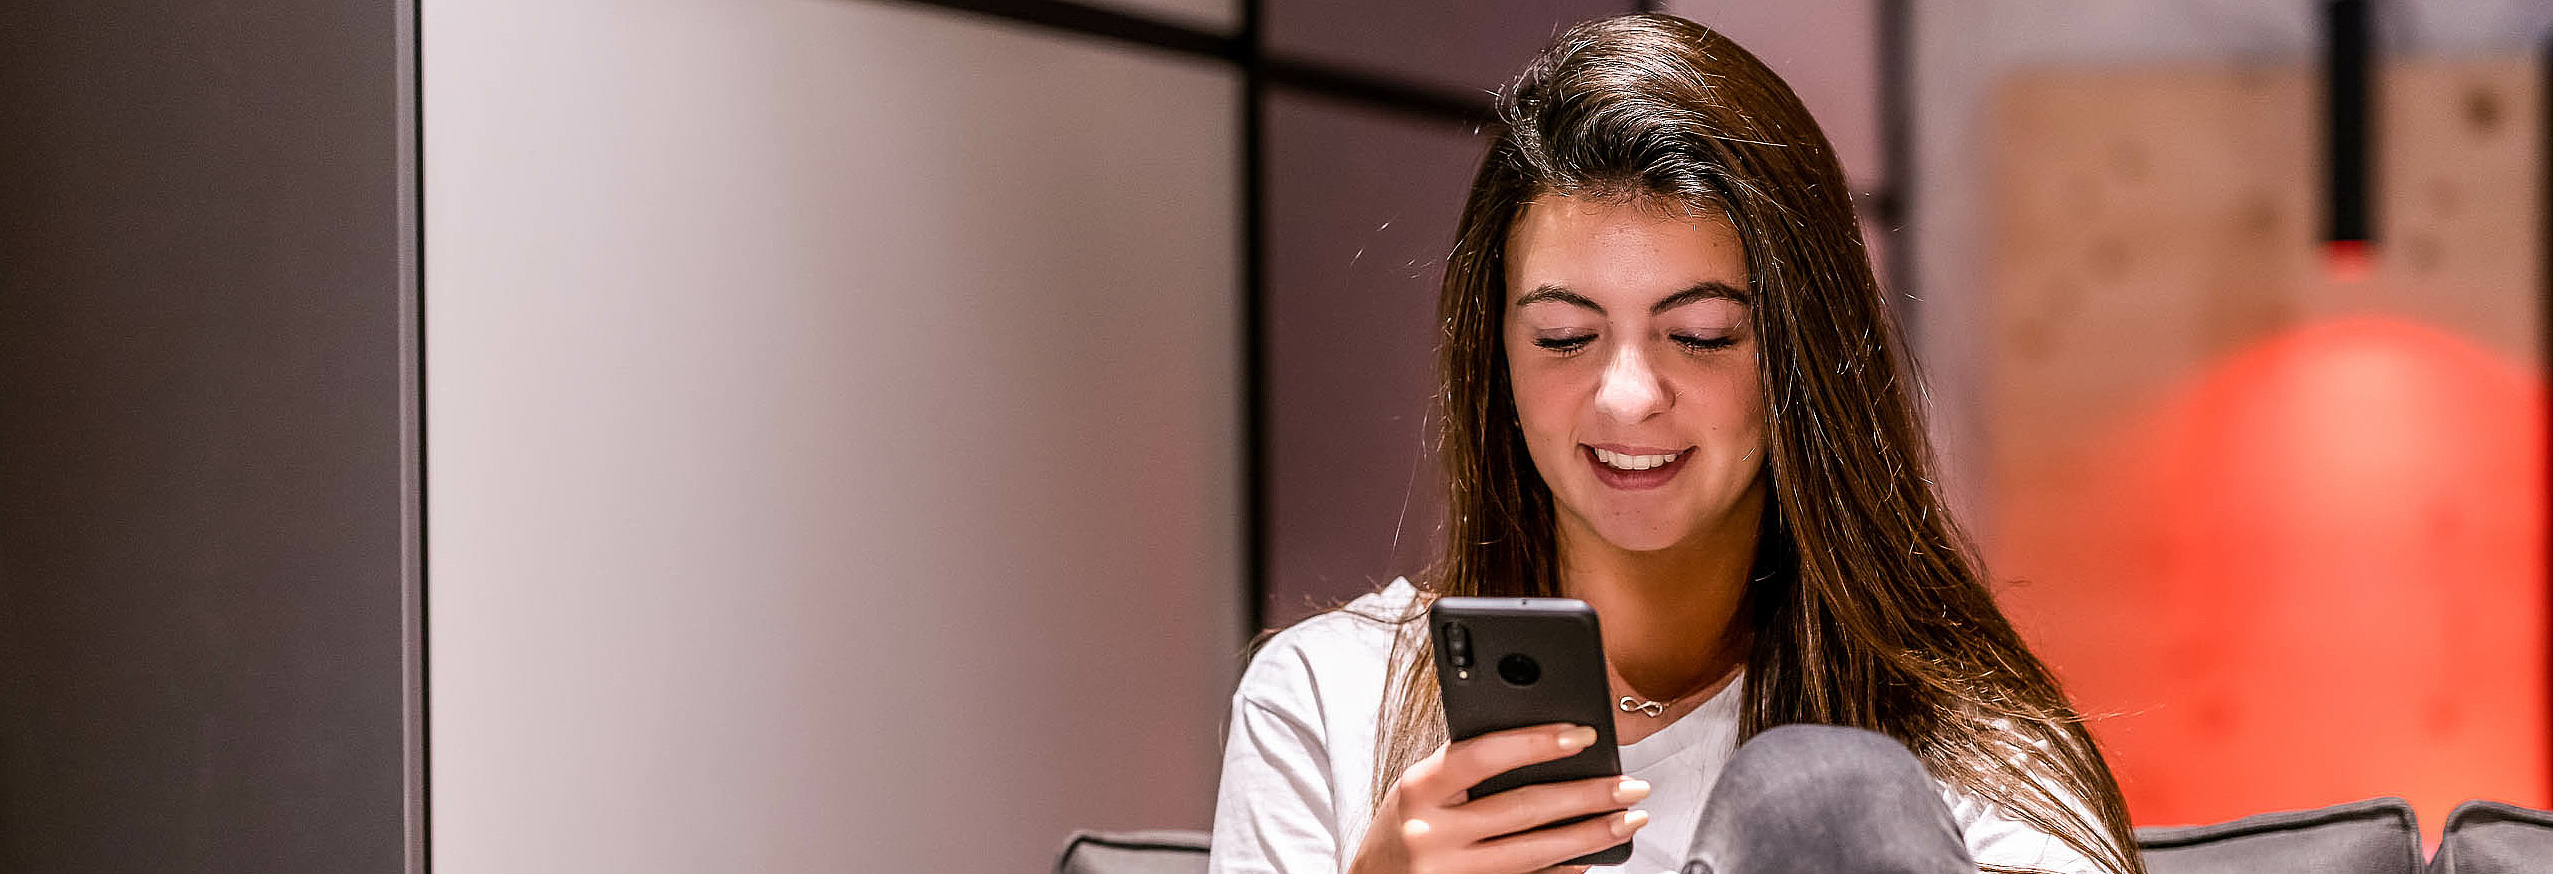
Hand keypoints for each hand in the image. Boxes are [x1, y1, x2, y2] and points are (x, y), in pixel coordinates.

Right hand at [1345, 723, 1649, 873]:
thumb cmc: (1400, 827)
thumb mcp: (1417, 789)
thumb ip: (1463, 769)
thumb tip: (1543, 747)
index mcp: (1417, 788)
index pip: (1484, 756)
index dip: (1537, 742)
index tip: (1584, 734)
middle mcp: (1432, 833)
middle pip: (1524, 809)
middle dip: (1587, 795)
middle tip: (1632, 785)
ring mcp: (1450, 873)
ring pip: (1535, 853)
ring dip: (1591, 836)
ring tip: (1629, 819)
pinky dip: (1564, 872)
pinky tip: (1593, 857)